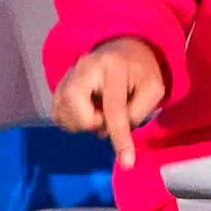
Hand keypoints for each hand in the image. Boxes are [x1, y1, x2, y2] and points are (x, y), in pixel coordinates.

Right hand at [51, 37, 164, 167]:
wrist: (125, 48)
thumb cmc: (142, 70)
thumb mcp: (153, 89)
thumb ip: (137, 113)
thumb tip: (108, 132)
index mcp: (114, 67)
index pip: (114, 109)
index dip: (119, 138)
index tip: (127, 162)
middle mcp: (85, 67)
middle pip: (75, 109)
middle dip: (92, 123)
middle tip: (107, 118)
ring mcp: (69, 73)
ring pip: (63, 113)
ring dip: (83, 123)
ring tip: (99, 111)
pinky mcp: (60, 83)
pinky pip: (57, 112)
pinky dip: (72, 120)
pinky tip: (87, 110)